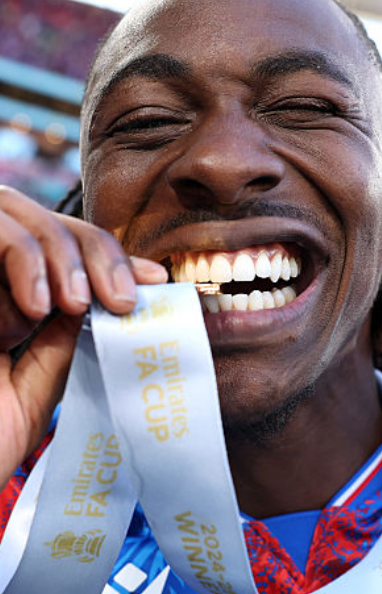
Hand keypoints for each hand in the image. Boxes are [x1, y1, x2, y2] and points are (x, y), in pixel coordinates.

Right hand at [0, 189, 164, 479]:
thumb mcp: (40, 382)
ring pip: (7, 211)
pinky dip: (16, 259)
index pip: (57, 245)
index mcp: (0, 297)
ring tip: (67, 305)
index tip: (154, 282)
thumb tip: (125, 291)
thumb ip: (67, 334)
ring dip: (52, 252)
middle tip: (117, 300)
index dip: (106, 254)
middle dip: (89, 249)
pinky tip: (32, 309)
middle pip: (33, 216)